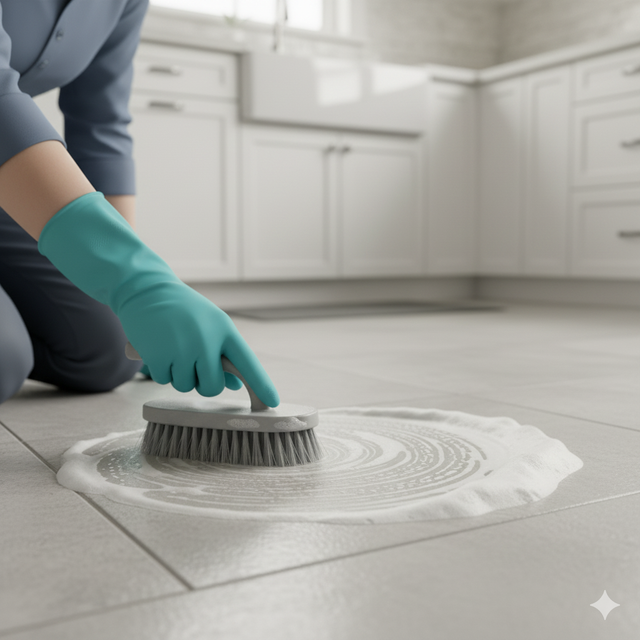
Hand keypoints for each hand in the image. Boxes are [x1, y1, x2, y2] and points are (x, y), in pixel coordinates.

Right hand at [38, 192, 278, 404]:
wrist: (146, 290)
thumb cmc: (183, 311)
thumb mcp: (210, 325)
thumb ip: (224, 353)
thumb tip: (236, 385)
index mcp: (224, 330)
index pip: (247, 363)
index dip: (261, 384)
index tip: (273, 403)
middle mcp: (206, 341)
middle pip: (213, 386)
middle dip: (203, 384)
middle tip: (194, 367)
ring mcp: (182, 349)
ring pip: (186, 386)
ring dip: (179, 376)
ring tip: (173, 349)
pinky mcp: (159, 355)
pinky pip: (164, 380)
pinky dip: (161, 370)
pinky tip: (159, 349)